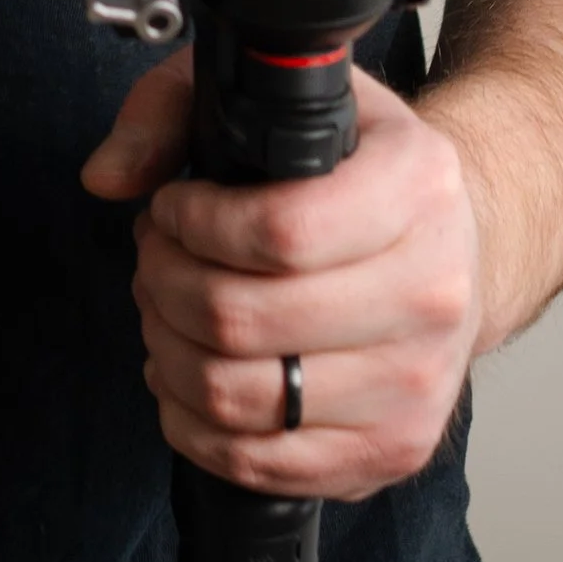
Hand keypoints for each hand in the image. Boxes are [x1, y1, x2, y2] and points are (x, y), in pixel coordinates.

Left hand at [81, 57, 484, 499]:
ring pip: (238, 397)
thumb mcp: (280, 97)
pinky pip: (258, 464)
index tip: (171, 208)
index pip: (280, 232)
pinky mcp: (394, 451)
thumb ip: (173, 107)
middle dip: (162, 283)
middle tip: (154, 257)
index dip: (194, 225)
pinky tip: (187, 372)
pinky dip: (193, 423)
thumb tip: (105, 176)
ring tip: (164, 309)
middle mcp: (432, 293)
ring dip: (167, 351)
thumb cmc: (358, 169)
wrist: (458, 252)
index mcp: (418, 188)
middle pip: (242, 320)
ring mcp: (417, 385)